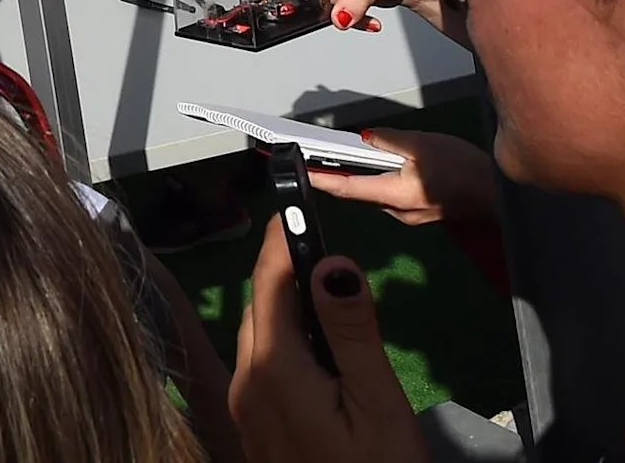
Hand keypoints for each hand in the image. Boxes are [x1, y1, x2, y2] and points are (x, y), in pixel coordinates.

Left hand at [229, 228, 420, 462]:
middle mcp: (246, 382)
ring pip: (260, 333)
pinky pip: (264, 363)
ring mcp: (247, 407)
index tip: (296, 197)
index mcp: (273, 369)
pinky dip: (285, 336)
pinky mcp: (256, 426)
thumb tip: (333, 263)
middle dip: (285, 266)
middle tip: (321, 236)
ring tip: (325, 282)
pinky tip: (319, 342)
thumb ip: (353, 331)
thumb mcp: (378, 405)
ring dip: (285, 302)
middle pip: (260, 304)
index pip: (268, 281)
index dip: (283, 236)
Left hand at [305, 129, 497, 232]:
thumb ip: (389, 141)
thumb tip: (365, 139)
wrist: (499, 196)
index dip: (322, 180)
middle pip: (361, 193)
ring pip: (378, 194)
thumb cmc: (463, 169)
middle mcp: (398, 211)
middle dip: (342, 175)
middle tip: (322, 155)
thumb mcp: (423, 144)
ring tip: (351, 155)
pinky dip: (384, 180)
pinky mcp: (422, 213)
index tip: (301, 172)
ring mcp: (411, 215)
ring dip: (366, 176)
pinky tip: (386, 166)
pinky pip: (394, 195)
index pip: (348, 188)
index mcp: (394, 194)